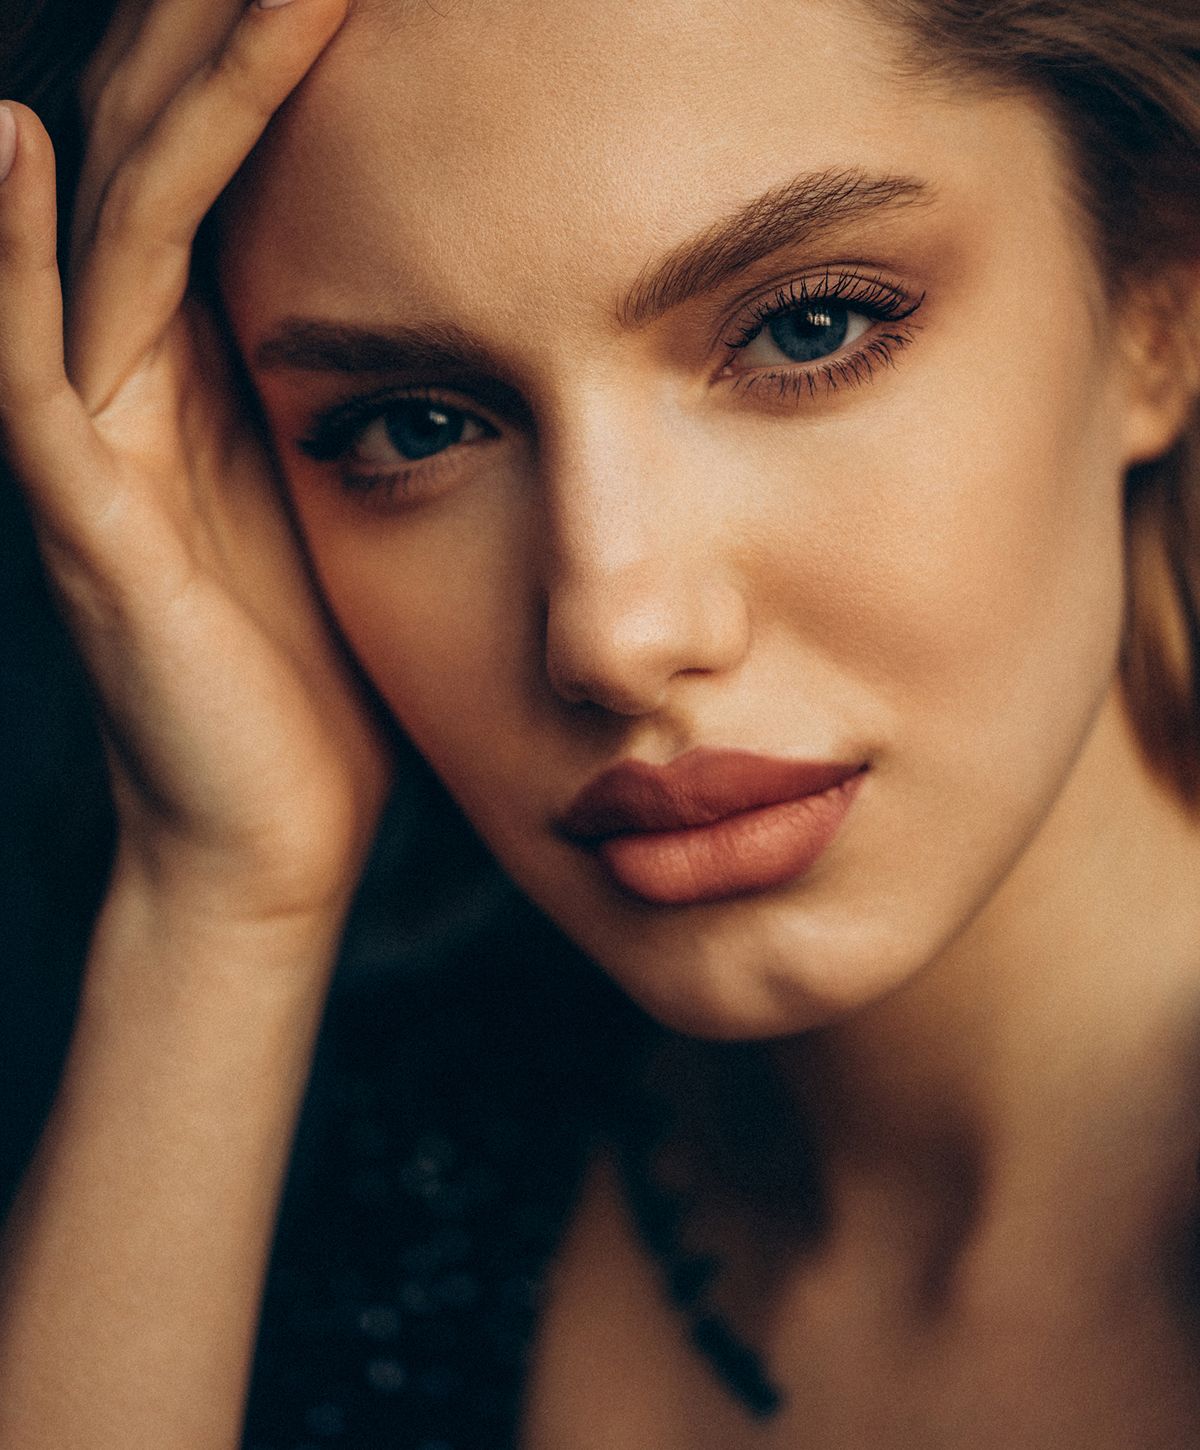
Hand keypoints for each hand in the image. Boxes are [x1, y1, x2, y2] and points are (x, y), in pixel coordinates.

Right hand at [0, 0, 392, 928]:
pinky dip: (8, 253)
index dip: (262, 52)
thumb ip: (343, 400)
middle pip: (155, 159)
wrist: (272, 835)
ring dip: (167, 98)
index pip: (221, 168)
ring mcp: (95, 446)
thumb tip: (414, 313)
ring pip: (111, 230)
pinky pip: (32, 367)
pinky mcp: (86, 522)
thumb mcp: (346, 509)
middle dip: (216, 27)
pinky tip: (5, 134)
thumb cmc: (321, 688)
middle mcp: (133, 384)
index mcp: (208, 373)